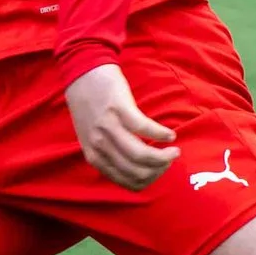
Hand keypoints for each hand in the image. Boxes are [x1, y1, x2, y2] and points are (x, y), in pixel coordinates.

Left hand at [64, 63, 178, 189]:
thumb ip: (107, 154)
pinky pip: (146, 129)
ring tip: (174, 150)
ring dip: (164, 156)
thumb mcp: (90, 137)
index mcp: (93, 156)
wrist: (82, 72)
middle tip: (170, 159)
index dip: (148, 180)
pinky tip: (170, 134)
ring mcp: (109, 127)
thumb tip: (135, 170)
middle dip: (159, 170)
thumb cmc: (89, 105)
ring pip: (142, 155)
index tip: (159, 171)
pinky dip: (162, 134)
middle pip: (137, 172)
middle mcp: (99, 145)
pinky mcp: (119, 109)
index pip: (127, 182)